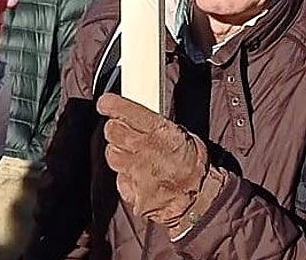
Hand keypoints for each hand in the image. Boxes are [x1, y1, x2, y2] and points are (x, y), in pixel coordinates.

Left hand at [97, 93, 216, 233]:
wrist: (201, 201)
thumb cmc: (195, 166)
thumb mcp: (183, 135)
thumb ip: (159, 127)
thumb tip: (141, 119)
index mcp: (159, 131)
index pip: (125, 112)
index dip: (111, 105)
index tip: (105, 103)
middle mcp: (143, 150)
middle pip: (112, 131)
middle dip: (115, 128)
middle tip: (124, 131)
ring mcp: (135, 173)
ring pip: (112, 155)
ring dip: (119, 152)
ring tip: (134, 156)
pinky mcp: (131, 192)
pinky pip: (120, 178)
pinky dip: (126, 176)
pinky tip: (139, 176)